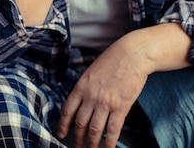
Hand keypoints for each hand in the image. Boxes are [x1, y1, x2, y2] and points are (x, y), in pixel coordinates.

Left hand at [57, 24, 191, 146]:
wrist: (132, 54)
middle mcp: (91, 96)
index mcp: (82, 85)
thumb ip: (85, 86)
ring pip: (95, 131)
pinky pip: (112, 131)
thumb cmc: (113, 59)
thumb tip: (81, 102)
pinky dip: (109, 143)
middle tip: (77, 146)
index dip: (63, 125)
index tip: (61, 134)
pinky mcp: (120, 107)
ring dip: (92, 144)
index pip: (68, 110)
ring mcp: (105, 103)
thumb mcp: (92, 70)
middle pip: (80, 124)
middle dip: (77, 139)